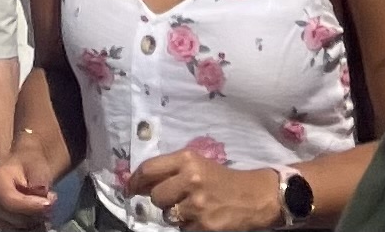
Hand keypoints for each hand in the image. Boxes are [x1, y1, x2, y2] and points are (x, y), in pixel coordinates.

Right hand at [0, 148, 61, 231]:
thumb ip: (38, 181)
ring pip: (17, 228)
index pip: (10, 201)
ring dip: (35, 221)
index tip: (50, 203)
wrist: (25, 170)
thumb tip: (41, 195)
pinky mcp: (1, 224)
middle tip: (52, 200)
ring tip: (45, 207)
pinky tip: (39, 217)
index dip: (31, 206)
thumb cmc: (31, 165)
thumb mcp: (38, 166)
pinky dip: (31, 228)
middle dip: (36, 212)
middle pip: (14, 217)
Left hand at [126, 149, 287, 230]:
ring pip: (167, 215)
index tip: (129, 189)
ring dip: (175, 214)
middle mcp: (191, 179)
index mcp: (187, 160)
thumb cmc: (222, 179)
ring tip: (191, 208)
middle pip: (155, 196)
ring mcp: (197, 205)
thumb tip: (139, 182)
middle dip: (161, 199)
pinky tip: (201, 219)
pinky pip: (182, 229)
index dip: (135, 181)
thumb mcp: (198, 164)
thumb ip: (171, 169)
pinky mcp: (204, 226)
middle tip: (175, 198)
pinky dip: (188, 227)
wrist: (254, 196)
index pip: (149, 169)